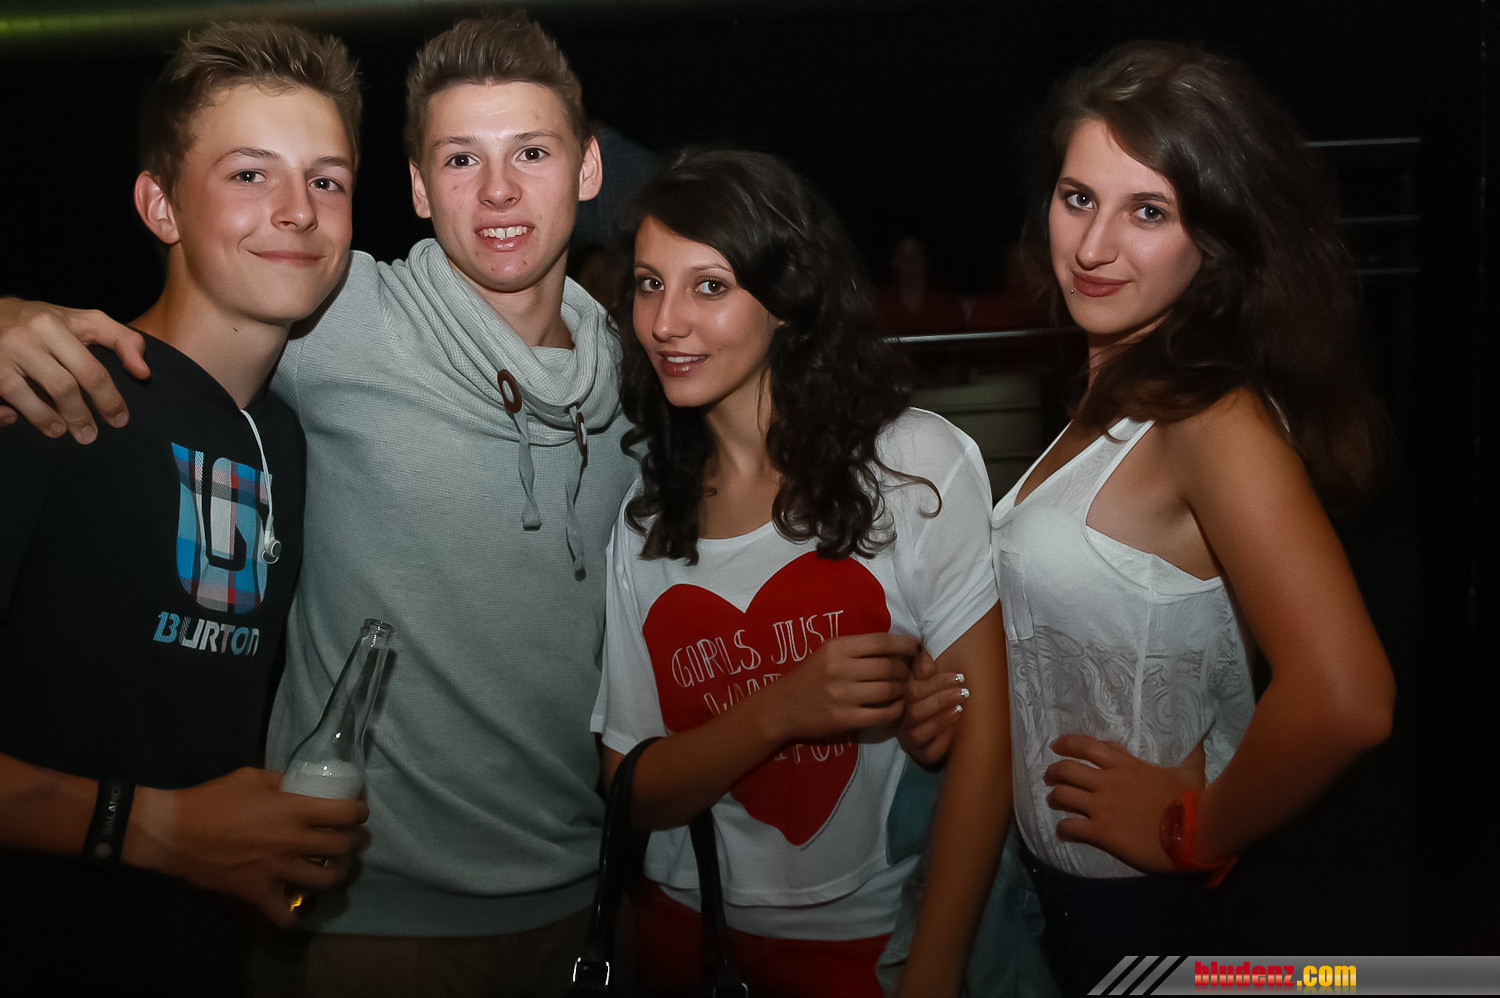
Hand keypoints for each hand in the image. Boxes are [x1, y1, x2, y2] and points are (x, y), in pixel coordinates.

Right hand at [0, 297, 147, 441]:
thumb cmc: (44, 322)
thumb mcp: (85, 321)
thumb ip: (121, 340)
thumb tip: (143, 372)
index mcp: (52, 326)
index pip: (89, 370)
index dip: (108, 399)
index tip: (119, 419)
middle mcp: (23, 339)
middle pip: (60, 386)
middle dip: (80, 416)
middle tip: (89, 436)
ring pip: (22, 395)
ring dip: (45, 419)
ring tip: (61, 432)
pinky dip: (4, 414)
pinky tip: (15, 418)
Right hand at [125, 768, 368, 926]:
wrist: (173, 832)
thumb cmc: (212, 800)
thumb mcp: (252, 777)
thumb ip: (281, 782)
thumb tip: (298, 786)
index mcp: (294, 810)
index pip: (346, 813)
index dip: (359, 812)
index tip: (359, 811)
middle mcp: (293, 842)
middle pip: (344, 848)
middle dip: (357, 842)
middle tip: (354, 838)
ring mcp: (277, 871)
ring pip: (326, 880)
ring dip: (338, 873)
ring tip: (335, 867)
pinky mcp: (258, 893)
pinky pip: (285, 915)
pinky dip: (294, 913)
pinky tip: (295, 902)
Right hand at [765, 632, 917, 743]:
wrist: (782, 707)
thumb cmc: (810, 676)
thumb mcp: (828, 653)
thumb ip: (858, 649)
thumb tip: (898, 648)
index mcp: (837, 647)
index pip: (882, 642)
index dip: (906, 645)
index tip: (916, 648)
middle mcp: (840, 669)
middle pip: (889, 667)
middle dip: (905, 671)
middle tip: (909, 674)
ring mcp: (842, 696)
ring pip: (889, 690)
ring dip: (902, 691)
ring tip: (903, 690)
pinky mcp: (844, 719)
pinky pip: (882, 714)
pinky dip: (896, 710)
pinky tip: (896, 707)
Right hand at [897, 647, 968, 767]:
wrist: (945, 730)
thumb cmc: (937, 697)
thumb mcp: (930, 676)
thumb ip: (923, 664)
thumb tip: (927, 668)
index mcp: (902, 699)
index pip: (912, 690)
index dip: (936, 683)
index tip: (960, 677)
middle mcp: (902, 720)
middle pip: (914, 712)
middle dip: (941, 700)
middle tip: (964, 693)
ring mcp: (910, 740)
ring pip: (919, 733)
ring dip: (941, 720)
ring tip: (960, 709)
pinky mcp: (922, 756)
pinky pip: (929, 752)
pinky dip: (943, 741)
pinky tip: (956, 729)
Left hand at [1043, 734, 1205, 873]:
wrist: (1192, 833)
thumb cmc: (1191, 800)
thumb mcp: (1190, 770)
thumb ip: (1189, 753)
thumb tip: (1198, 736)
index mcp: (1125, 765)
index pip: (1087, 746)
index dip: (1067, 743)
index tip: (1056, 745)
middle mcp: (1107, 783)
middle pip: (1066, 770)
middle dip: (1053, 772)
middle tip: (1050, 777)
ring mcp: (1101, 808)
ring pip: (1063, 796)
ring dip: (1054, 798)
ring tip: (1053, 802)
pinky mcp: (1101, 833)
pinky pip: (1070, 828)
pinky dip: (1063, 829)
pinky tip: (1064, 831)